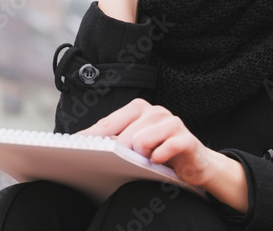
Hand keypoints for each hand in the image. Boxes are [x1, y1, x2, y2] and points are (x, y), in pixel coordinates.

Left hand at [79, 98, 209, 185]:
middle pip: (123, 136)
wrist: (196, 163)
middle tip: (123, 164)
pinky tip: (160, 162)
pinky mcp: (186, 138)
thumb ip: (115, 140)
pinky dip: (158, 160)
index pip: (108, 123)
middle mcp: (154, 111)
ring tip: (148, 161)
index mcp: (138, 108)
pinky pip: (163, 150)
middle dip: (120, 154)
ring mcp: (171, 122)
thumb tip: (83, 143)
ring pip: (141, 142)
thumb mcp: (135, 144)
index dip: (92, 137)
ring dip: (142, 158)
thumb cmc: (159, 153)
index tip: (75, 146)